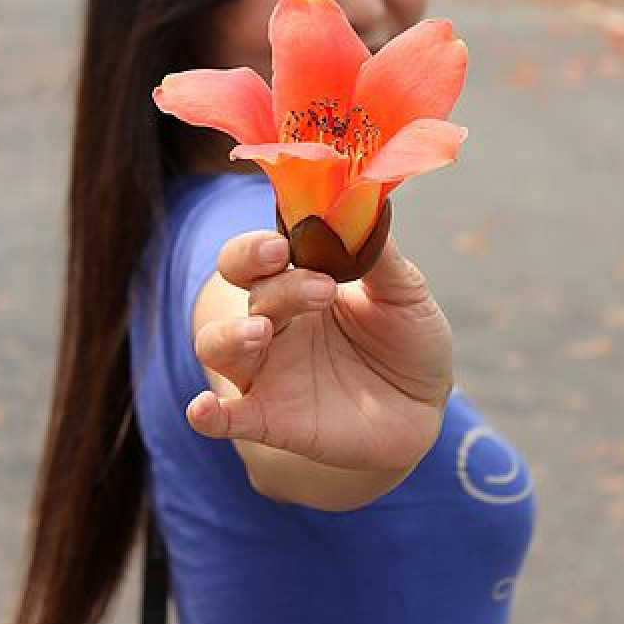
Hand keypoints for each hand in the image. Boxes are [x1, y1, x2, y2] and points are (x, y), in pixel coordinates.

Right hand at [187, 231, 452, 472]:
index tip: (285, 243)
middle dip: (262, 276)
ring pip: (218, 344)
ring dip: (231, 333)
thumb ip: (380, 253)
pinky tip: (201, 412)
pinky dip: (209, 415)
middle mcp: (274, 322)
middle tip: (308, 279)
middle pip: (244, 290)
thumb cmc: (407, 340)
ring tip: (262, 331)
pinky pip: (231, 418)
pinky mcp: (273, 419)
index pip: (257, 254)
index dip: (259, 246)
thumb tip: (367, 203)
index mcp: (298, 282)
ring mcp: (269, 371)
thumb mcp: (405, 292)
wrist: (423, 408)